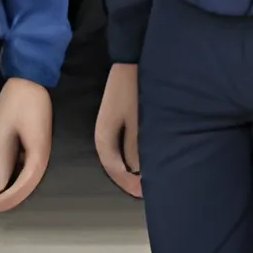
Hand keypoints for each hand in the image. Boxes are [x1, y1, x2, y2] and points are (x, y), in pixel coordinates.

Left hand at [0, 76, 51, 214]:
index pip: (20, 191)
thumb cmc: (15, 103)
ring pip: (24, 182)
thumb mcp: (1, 131)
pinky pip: (23, 170)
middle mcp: (42, 160)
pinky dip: (10, 178)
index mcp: (38, 159)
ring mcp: (39, 153)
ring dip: (7, 190)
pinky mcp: (34, 147)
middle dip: (4, 200)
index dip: (1, 202)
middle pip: (24, 190)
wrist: (30, 79)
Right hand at [94, 63, 141, 198]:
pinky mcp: (119, 117)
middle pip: (114, 164)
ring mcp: (110, 124)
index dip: (129, 184)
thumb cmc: (133, 91)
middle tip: (149, 188)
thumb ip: (136, 150)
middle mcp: (103, 133)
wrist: (131, 60)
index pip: (113, 170)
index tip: (146, 192)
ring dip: (132, 166)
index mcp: (103, 137)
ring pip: (118, 154)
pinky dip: (133, 153)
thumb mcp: (137, 122)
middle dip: (129, 178)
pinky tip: (146, 154)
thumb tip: (137, 171)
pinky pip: (122, 143)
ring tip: (149, 174)